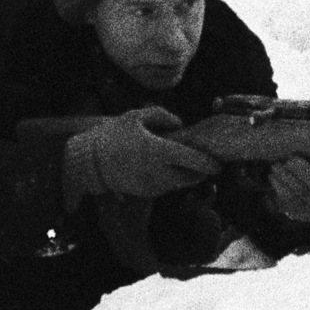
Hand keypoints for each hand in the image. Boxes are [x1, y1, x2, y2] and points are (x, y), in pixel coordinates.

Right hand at [69, 106, 221, 199]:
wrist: (90, 162)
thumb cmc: (113, 135)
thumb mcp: (136, 116)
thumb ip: (162, 116)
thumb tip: (180, 124)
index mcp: (160, 151)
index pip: (194, 161)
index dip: (211, 163)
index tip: (219, 163)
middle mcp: (160, 172)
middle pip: (192, 177)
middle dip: (202, 172)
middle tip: (205, 161)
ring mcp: (153, 186)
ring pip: (180, 184)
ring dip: (186, 175)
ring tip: (183, 161)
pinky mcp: (146, 193)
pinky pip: (166, 187)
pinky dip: (171, 179)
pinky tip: (164, 167)